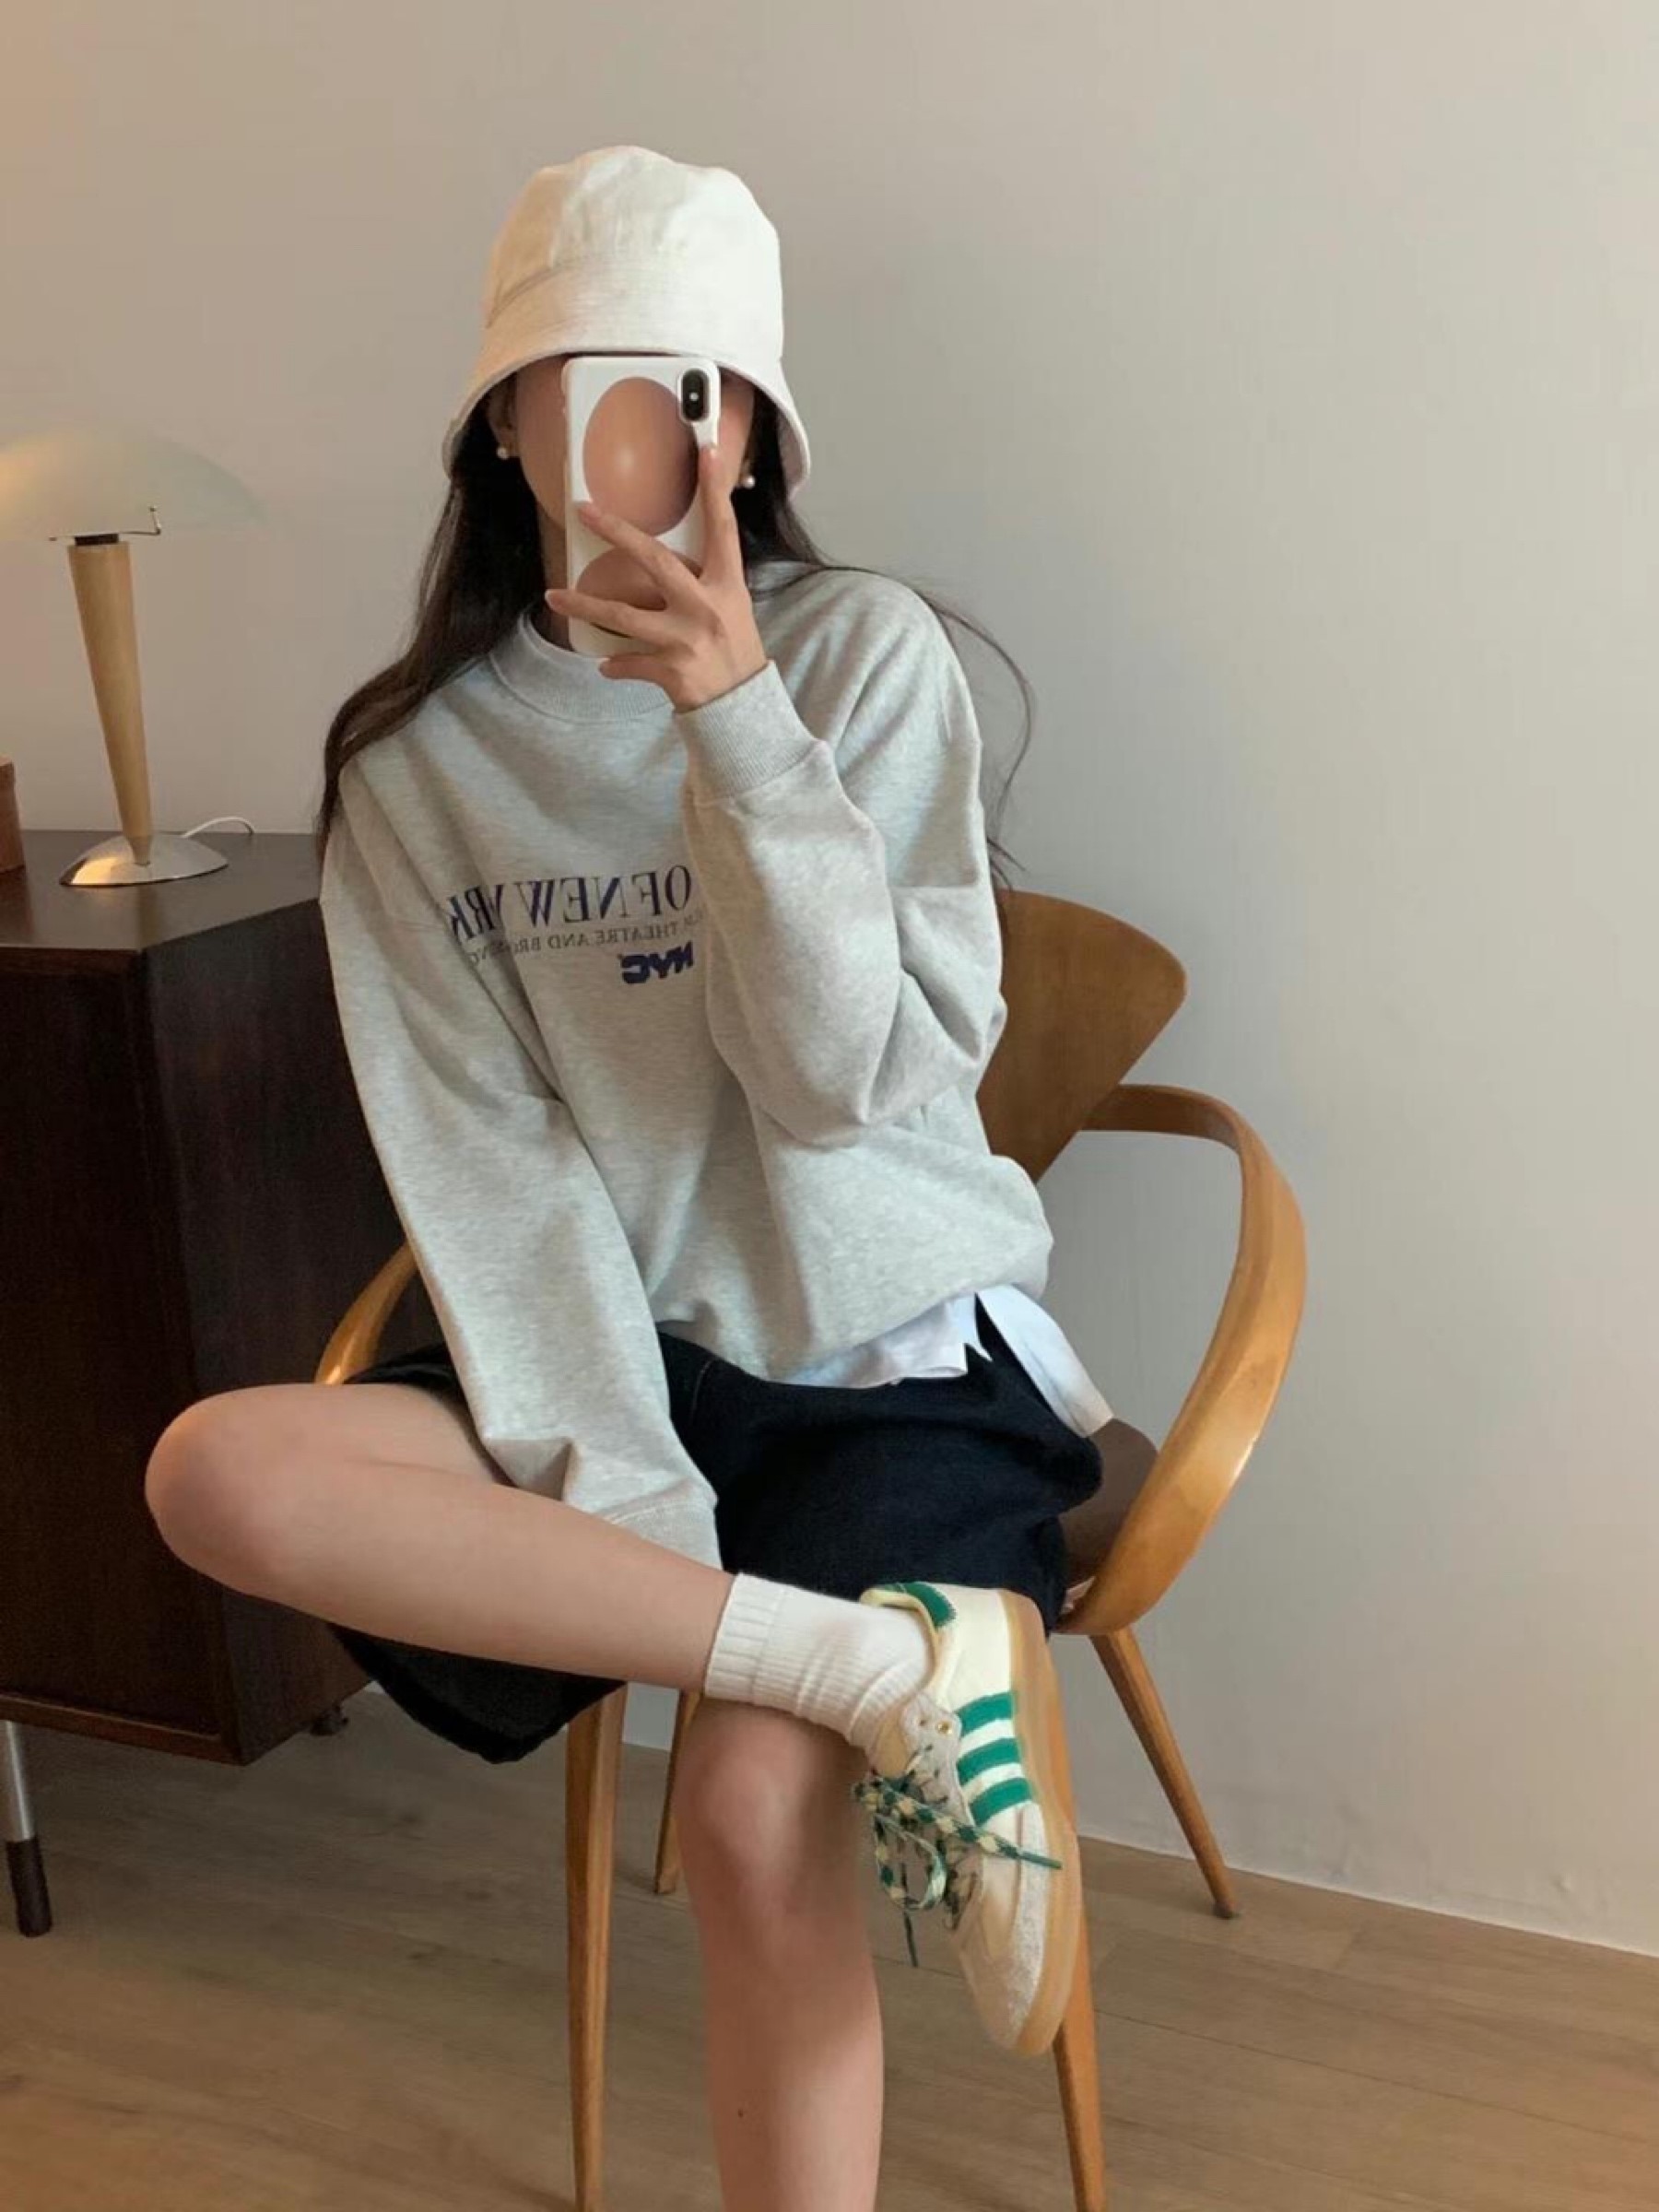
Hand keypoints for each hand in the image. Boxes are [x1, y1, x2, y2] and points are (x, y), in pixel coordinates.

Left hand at [544, 443, 769, 712]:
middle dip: (617, 533)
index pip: (722, 529)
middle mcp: (705, 607)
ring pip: (623, 615)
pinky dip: (614, 665)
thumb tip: (662, 562)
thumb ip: (703, 583)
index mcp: (726, 586)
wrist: (743, 708)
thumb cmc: (735, 652)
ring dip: (584, 605)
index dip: (714, 490)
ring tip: (554, 596)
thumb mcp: (731, 609)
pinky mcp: (670, 671)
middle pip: (655, 561)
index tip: (705, 452)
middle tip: (584, 511)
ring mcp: (686, 640)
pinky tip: (605, 666)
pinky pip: (628, 662)